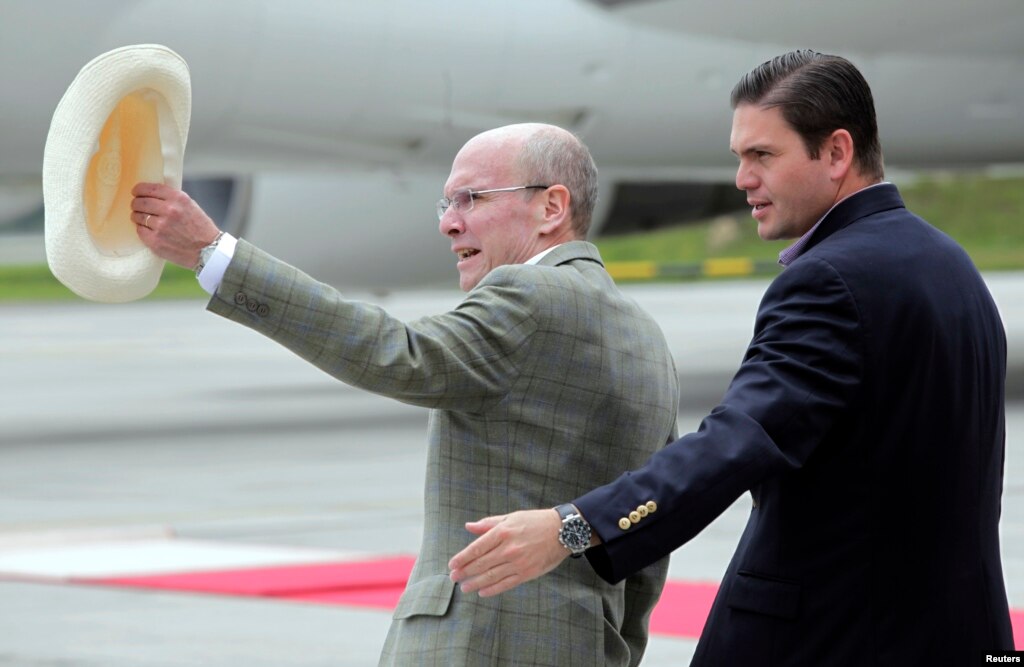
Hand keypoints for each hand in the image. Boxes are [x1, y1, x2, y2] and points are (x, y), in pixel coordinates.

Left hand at [130, 182, 220, 268]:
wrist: (208, 250)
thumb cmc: (200, 228)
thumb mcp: (191, 206)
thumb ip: (173, 199)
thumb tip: (152, 194)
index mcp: (178, 199)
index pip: (150, 188)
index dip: (139, 189)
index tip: (136, 192)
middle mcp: (169, 210)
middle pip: (140, 202)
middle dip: (136, 203)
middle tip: (137, 206)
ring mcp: (161, 226)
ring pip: (137, 216)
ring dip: (138, 216)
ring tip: (144, 219)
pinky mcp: (155, 241)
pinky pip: (140, 230)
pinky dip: (142, 229)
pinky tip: (149, 230)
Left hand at [448, 509, 568, 596]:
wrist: (563, 531)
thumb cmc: (535, 522)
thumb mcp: (511, 517)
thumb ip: (488, 524)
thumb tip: (468, 527)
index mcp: (503, 532)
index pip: (477, 548)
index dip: (462, 558)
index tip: (452, 564)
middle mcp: (509, 548)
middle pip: (481, 564)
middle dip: (465, 572)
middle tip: (453, 578)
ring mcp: (518, 562)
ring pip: (492, 576)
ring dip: (475, 583)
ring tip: (464, 588)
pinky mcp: (528, 573)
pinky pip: (506, 584)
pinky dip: (493, 590)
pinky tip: (482, 592)